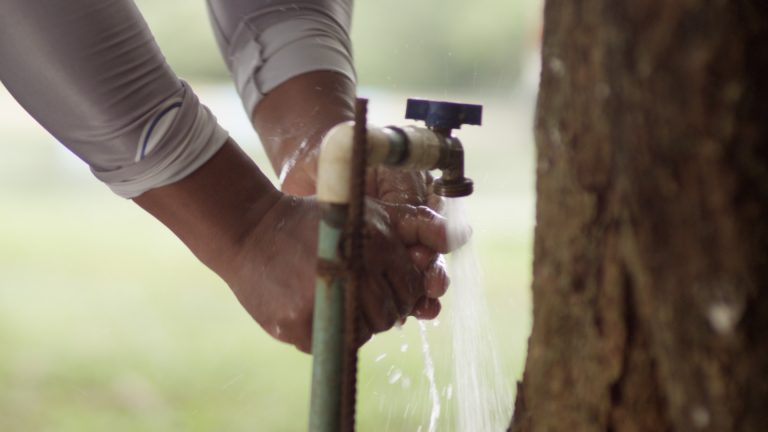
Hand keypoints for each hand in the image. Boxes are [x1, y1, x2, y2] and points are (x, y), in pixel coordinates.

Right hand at [222, 194, 465, 352]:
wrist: (253, 230)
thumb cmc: (317, 221)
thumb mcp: (367, 211)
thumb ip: (415, 224)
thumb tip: (463, 235)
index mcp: (375, 244)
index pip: (411, 287)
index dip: (402, 289)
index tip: (383, 283)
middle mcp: (354, 273)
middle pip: (391, 314)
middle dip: (383, 307)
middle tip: (359, 293)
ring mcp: (326, 301)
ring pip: (365, 332)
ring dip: (357, 321)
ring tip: (338, 297)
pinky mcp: (299, 325)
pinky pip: (333, 342)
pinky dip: (330, 331)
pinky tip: (316, 306)